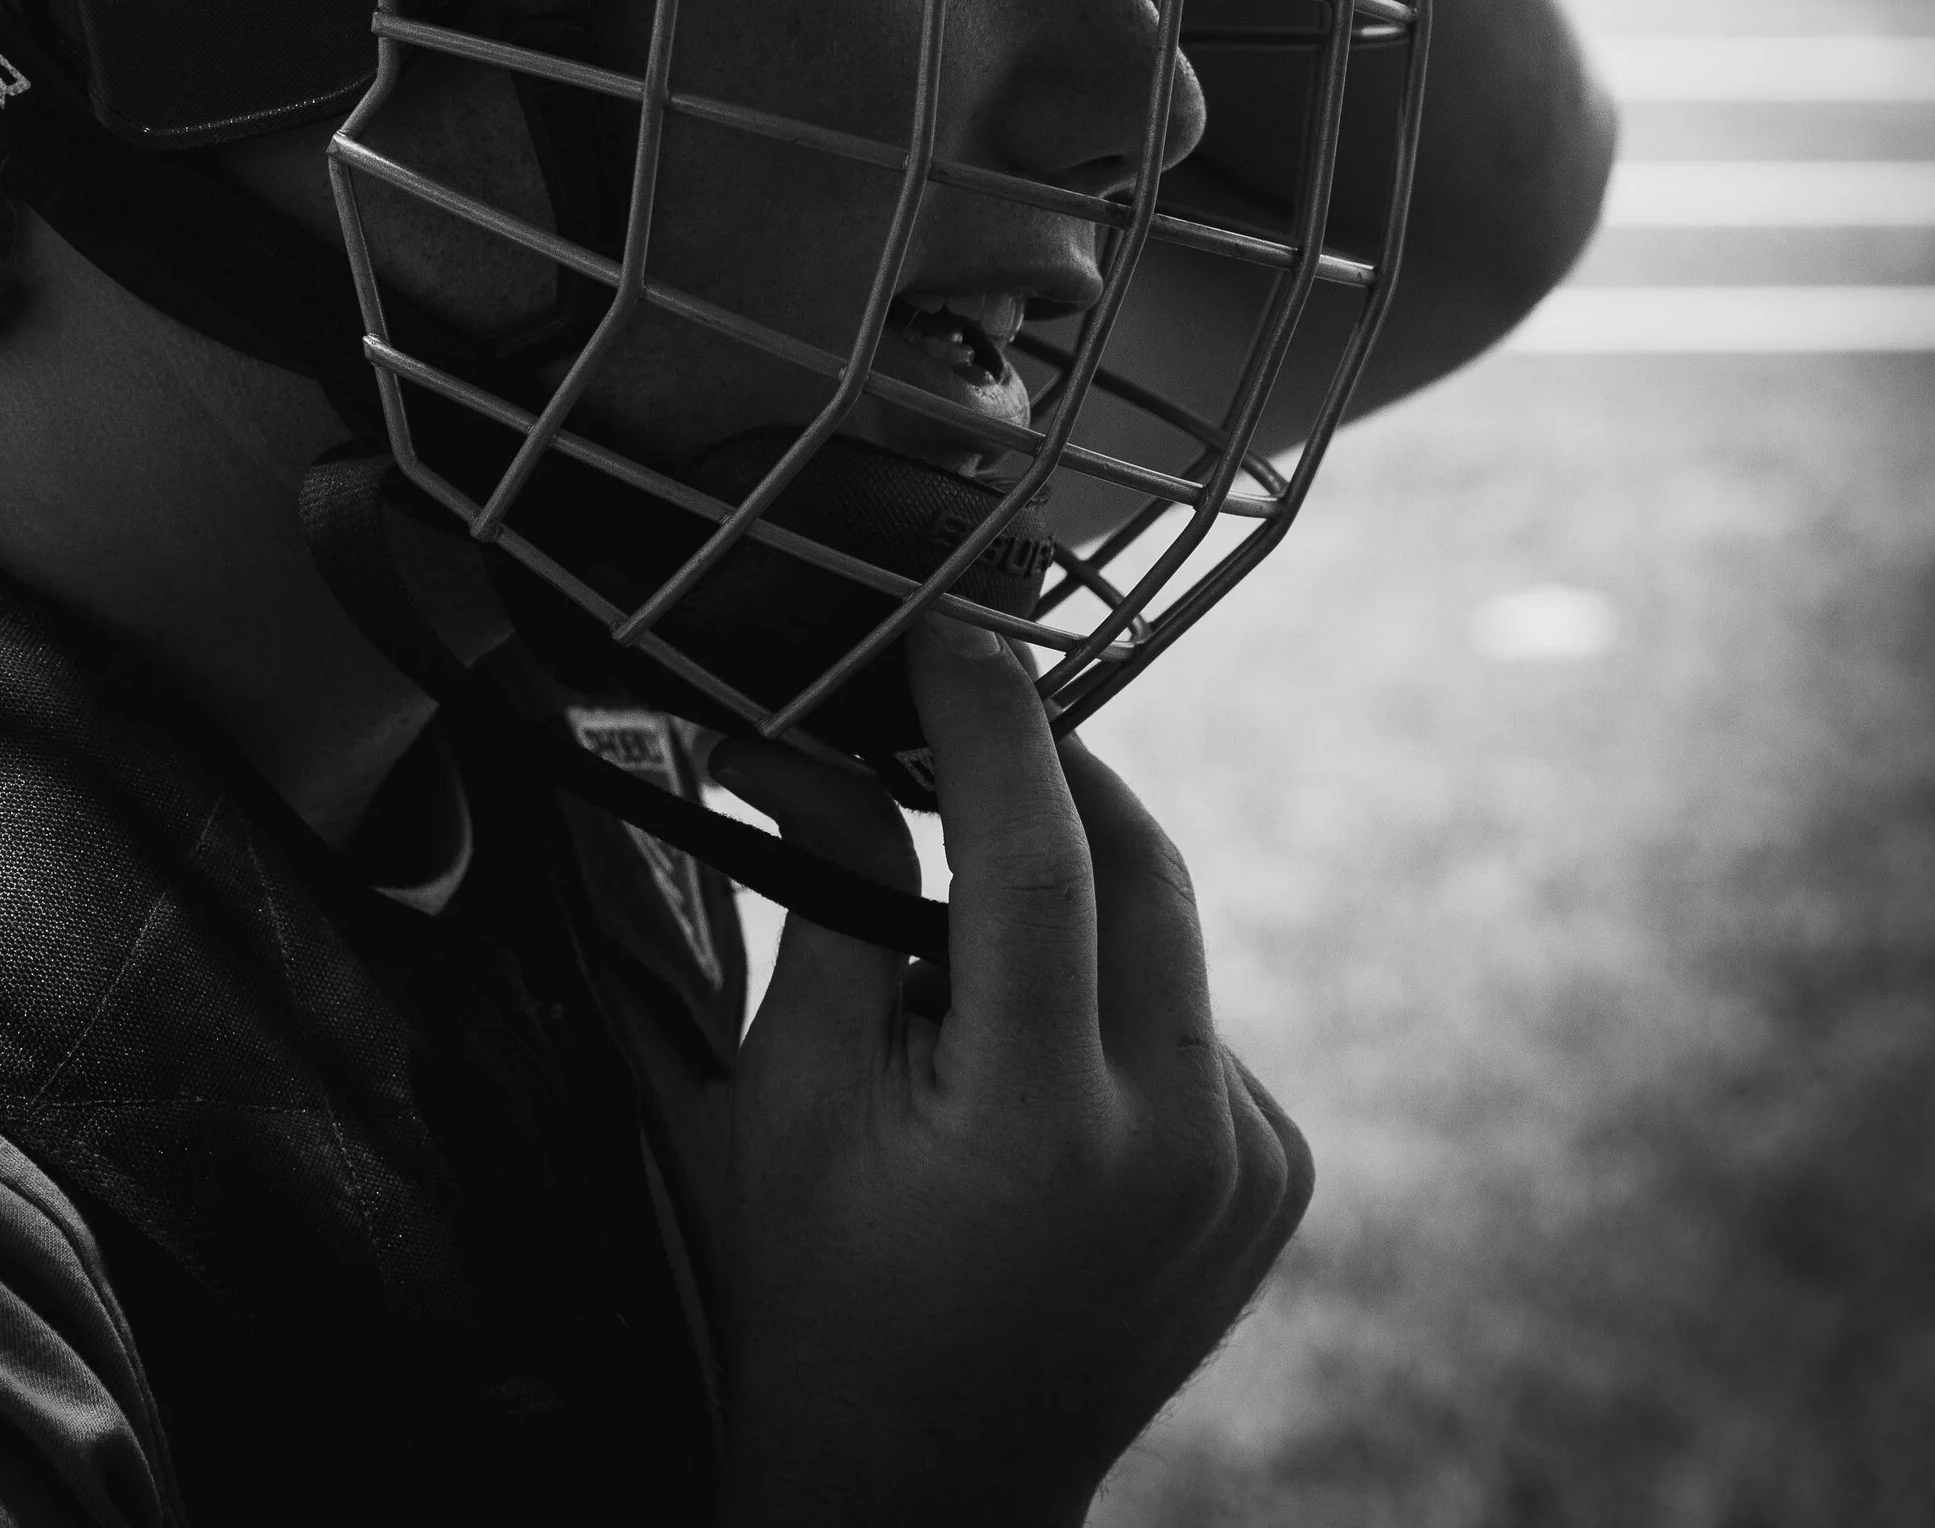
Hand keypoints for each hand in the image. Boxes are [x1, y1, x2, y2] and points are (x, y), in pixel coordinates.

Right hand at [708, 615, 1310, 1527]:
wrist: (928, 1490)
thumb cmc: (822, 1289)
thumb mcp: (794, 1090)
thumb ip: (828, 901)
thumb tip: (813, 744)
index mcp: (1046, 1128)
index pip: (1037, 856)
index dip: (989, 719)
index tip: (944, 631)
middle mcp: (1184, 1142)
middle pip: (1140, 863)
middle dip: (1051, 765)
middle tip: (953, 715)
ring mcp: (1252, 1166)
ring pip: (1170, 933)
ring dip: (1076, 882)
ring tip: (964, 929)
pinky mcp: (1279, 1178)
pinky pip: (1192, 1014)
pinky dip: (1116, 981)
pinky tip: (1034, 1043)